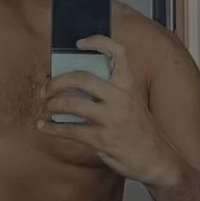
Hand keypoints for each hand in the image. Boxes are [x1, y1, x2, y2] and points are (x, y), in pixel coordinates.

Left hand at [38, 35, 180, 186]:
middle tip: (46, 88)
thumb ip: (112, 92)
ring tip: (47, 107)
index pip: (118, 53)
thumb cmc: (140, 131)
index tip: (80, 43)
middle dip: (57, 82)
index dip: (99, 42)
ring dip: (53, 105)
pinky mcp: (102, 140)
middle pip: (81, 78)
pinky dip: (52, 128)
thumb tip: (76, 84)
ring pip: (72, 104)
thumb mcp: (132, 104)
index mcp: (129, 86)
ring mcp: (111, 119)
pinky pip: (70, 130)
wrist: (155, 158)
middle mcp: (120, 98)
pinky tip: (44, 127)